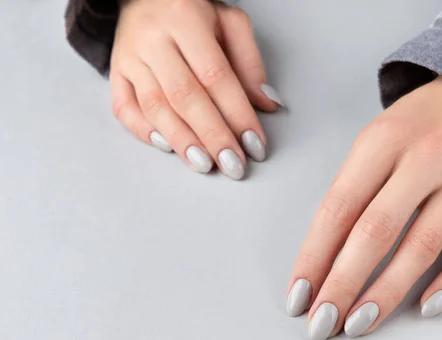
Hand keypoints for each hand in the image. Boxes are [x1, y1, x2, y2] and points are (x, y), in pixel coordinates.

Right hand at [110, 0, 283, 179]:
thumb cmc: (193, 11)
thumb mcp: (230, 22)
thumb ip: (250, 63)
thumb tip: (267, 104)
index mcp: (185, 19)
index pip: (216, 76)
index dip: (237, 114)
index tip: (255, 144)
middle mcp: (153, 38)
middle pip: (185, 96)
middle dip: (213, 136)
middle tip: (233, 165)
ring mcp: (129, 57)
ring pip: (155, 106)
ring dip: (183, 141)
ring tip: (206, 165)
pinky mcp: (115, 72)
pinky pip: (124, 108)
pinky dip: (144, 131)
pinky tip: (168, 147)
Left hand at [286, 77, 441, 339]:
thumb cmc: (418, 123)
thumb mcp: (376, 139)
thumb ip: (353, 189)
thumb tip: (325, 255)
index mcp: (382, 140)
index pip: (338, 208)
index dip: (314, 256)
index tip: (298, 296)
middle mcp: (424, 159)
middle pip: (376, 231)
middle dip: (344, 283)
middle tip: (322, 324)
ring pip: (422, 246)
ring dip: (387, 292)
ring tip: (359, 324)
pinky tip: (426, 308)